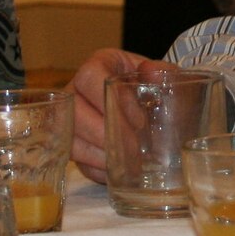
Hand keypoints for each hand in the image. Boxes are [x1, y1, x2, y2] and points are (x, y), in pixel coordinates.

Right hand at [66, 47, 159, 182]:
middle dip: (103, 133)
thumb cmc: (156, 88)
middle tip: (133, 148)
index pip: (89, 76)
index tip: (138, 120)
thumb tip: (152, 71)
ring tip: (127, 163)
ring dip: (98, 154)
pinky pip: (75, 158)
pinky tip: (117, 171)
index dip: (108, 98)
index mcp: (99, 64)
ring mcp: (70, 117)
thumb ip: (164, 73)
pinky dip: (96, 168)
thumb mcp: (165, 77)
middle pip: (73, 110)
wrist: (155, 104)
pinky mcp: (72, 143)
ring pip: (69, 137)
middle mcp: (77, 88)